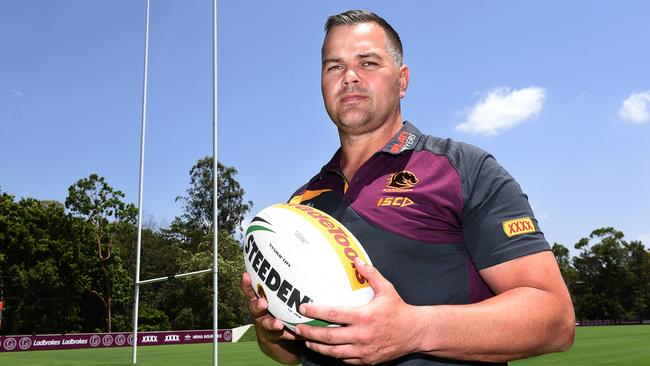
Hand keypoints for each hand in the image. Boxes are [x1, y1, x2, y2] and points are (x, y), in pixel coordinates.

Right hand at [240, 272, 300, 341]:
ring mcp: (265, 324)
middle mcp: (259, 311)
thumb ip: (282, 282)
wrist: (277, 331)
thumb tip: (299, 260)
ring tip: (279, 324)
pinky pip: (281, 335)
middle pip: (254, 307)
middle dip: (258, 305)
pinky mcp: (274, 335)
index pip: (250, 289)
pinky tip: (296, 334)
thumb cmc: (278, 305)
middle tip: (263, 303)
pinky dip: (289, 334)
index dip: (246, 283)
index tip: (246, 275)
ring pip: (266, 324)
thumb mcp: (275, 294)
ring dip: (272, 323)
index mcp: (258, 298)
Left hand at [295, 258, 419, 364]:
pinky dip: (333, 355)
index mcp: (364, 316)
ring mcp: (363, 351)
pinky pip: (344, 360)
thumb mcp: (386, 289)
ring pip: (333, 352)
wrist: (415, 333)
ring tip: (305, 340)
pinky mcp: (366, 361)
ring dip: (316, 347)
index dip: (315, 312)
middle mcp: (361, 335)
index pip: (333, 315)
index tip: (303, 308)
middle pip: (328, 337)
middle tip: (296, 327)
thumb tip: (356, 259)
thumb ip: (370, 274)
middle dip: (309, 333)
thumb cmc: (399, 310)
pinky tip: (325, 349)